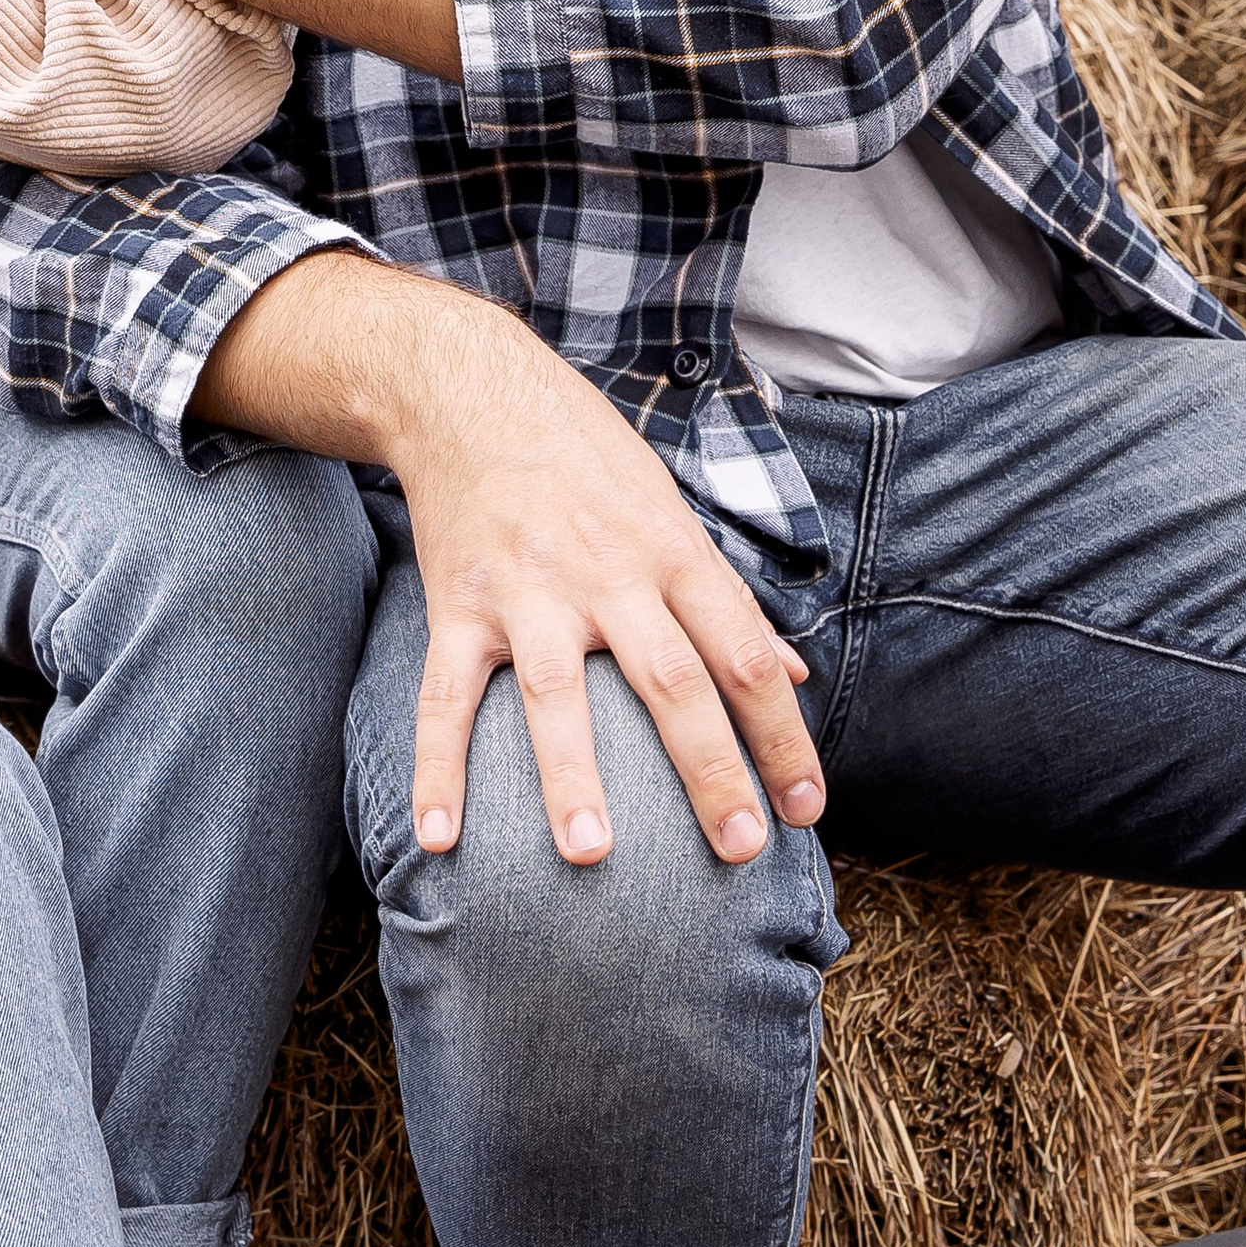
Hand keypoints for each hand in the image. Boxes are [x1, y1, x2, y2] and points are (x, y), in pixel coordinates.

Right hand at [196, 257, 824, 867]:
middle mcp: (607, 573)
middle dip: (709, 770)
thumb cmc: (585, 454)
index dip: (783, 735)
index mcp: (671, 551)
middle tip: (739, 850)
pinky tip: (441, 839)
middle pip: (670, 681)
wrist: (469, 389)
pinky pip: (446, 697)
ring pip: (557, 694)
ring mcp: (528, 591)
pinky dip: (439, 769)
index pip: (744, 653)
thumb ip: (727, 596)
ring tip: (593, 856)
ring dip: (574, 778)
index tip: (806, 810)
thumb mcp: (670, 507)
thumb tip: (794, 674)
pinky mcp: (459, 604)